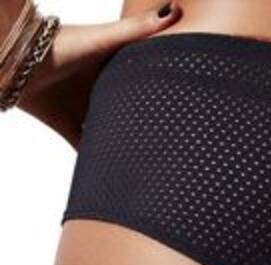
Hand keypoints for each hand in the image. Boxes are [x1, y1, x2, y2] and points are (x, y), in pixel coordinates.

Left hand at [16, 1, 180, 150]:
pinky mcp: (67, 125)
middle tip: (164, 139)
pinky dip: (95, 159)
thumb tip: (172, 10)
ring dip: (120, 142)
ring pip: (109, 131)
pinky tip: (110, 168)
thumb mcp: (105, 38)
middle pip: (128, 111)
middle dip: (142, 124)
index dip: (160, 95)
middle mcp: (101, 90)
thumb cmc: (58, 45)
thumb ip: (137, 28)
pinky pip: (85, 146)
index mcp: (114, 70)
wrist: (13, 61)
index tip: (178, 107)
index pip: (143, 85)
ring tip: (143, 156)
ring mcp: (85, 109)